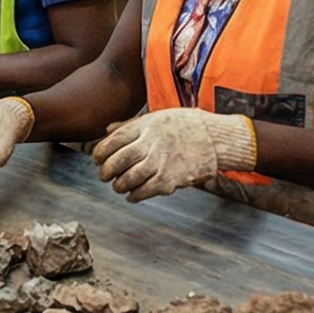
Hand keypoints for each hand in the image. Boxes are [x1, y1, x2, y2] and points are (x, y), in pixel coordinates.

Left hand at [91, 108, 256, 202]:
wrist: (217, 139)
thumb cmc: (188, 125)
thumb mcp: (158, 116)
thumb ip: (132, 124)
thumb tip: (107, 129)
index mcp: (147, 126)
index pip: (113, 140)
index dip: (100, 152)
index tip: (96, 158)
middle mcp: (151, 144)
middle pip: (117, 161)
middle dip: (105, 171)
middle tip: (103, 175)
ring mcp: (160, 163)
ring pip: (127, 179)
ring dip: (118, 185)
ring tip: (118, 185)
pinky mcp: (170, 180)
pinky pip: (144, 192)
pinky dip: (134, 196)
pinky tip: (132, 195)